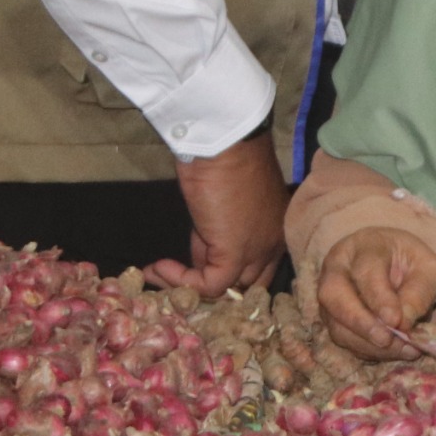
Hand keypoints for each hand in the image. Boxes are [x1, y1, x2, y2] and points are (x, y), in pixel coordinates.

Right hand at [151, 132, 286, 293]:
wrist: (224, 145)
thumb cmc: (224, 163)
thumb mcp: (221, 209)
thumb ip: (215, 238)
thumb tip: (199, 263)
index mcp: (277, 231)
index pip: (257, 272)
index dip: (224, 276)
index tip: (188, 267)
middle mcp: (274, 245)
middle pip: (245, 285)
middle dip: (207, 284)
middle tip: (171, 276)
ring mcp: (259, 251)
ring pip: (228, 290)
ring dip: (189, 286)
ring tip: (158, 273)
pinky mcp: (235, 254)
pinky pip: (210, 285)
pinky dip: (181, 281)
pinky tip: (158, 267)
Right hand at [315, 228, 435, 359]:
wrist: (398, 268)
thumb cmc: (414, 266)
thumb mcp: (430, 271)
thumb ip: (421, 292)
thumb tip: (404, 323)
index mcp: (365, 246)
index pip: (365, 270)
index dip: (379, 298)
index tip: (396, 320)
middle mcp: (338, 268)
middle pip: (334, 295)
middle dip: (360, 322)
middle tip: (386, 340)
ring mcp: (330, 295)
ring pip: (335, 323)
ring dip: (366, 342)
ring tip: (400, 349)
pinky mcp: (331, 319)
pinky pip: (341, 339)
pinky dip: (366, 349)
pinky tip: (392, 351)